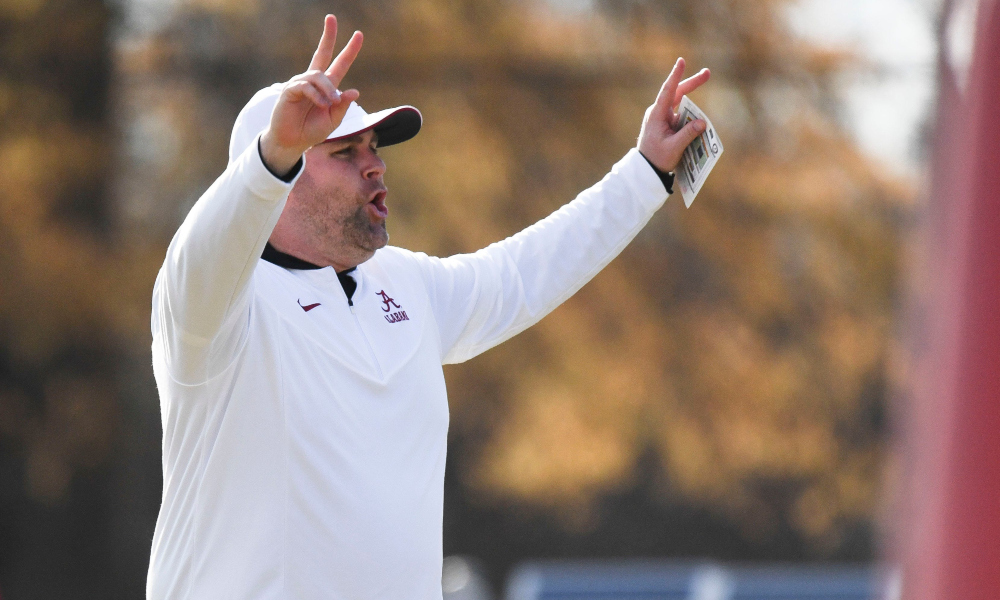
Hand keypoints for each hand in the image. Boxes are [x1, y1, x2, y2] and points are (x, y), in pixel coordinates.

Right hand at [260, 15, 362, 175]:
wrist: (292, 143)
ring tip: (331, 103)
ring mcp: (300, 84)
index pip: (339, 64)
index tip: (359, 35)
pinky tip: (321, 105)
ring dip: (328, 89)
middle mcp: (314, 82)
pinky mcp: (289, 90)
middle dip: (328, 36)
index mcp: (327, 88)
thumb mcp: (333, 120)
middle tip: (331, 18)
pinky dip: (316, 95)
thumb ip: (342, 106)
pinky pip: (306, 86)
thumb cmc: (311, 131)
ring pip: (318, 76)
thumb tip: (354, 90)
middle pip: (322, 53)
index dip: (349, 51)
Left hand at [637, 58, 710, 172]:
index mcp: (657, 115)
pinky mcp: (668, 124)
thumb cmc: (657, 158)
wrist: (646, 169)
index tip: (681, 61)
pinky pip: (682, 116)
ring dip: (694, 100)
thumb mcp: (674, 148)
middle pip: (677, 93)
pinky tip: (699, 122)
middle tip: (708, 73)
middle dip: (692, 83)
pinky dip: (692, 116)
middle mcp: (659, 112)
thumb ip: (688, 134)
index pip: (667, 91)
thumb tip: (703, 122)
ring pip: (681, 103)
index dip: (675, 76)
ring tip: (704, 93)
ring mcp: (663, 118)